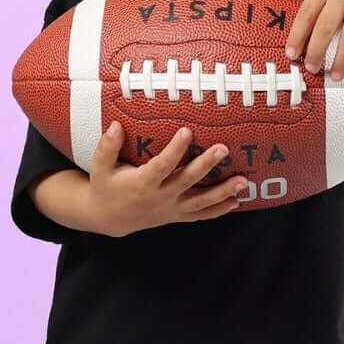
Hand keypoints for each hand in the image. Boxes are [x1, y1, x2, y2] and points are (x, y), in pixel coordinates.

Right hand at [88, 123, 249, 236]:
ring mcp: (170, 208)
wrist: (109, 217)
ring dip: (222, 192)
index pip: (162, 165)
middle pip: (187, 181)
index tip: (187, 131)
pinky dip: (218, 211)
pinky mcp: (176, 215)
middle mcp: (160, 197)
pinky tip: (235, 202)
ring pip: (200, 201)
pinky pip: (200, 215)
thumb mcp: (100, 167)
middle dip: (206, 165)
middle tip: (223, 149)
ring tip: (243, 182)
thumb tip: (115, 125)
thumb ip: (107, 146)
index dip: (175, 150)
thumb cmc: (106, 186)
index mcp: (142, 183)